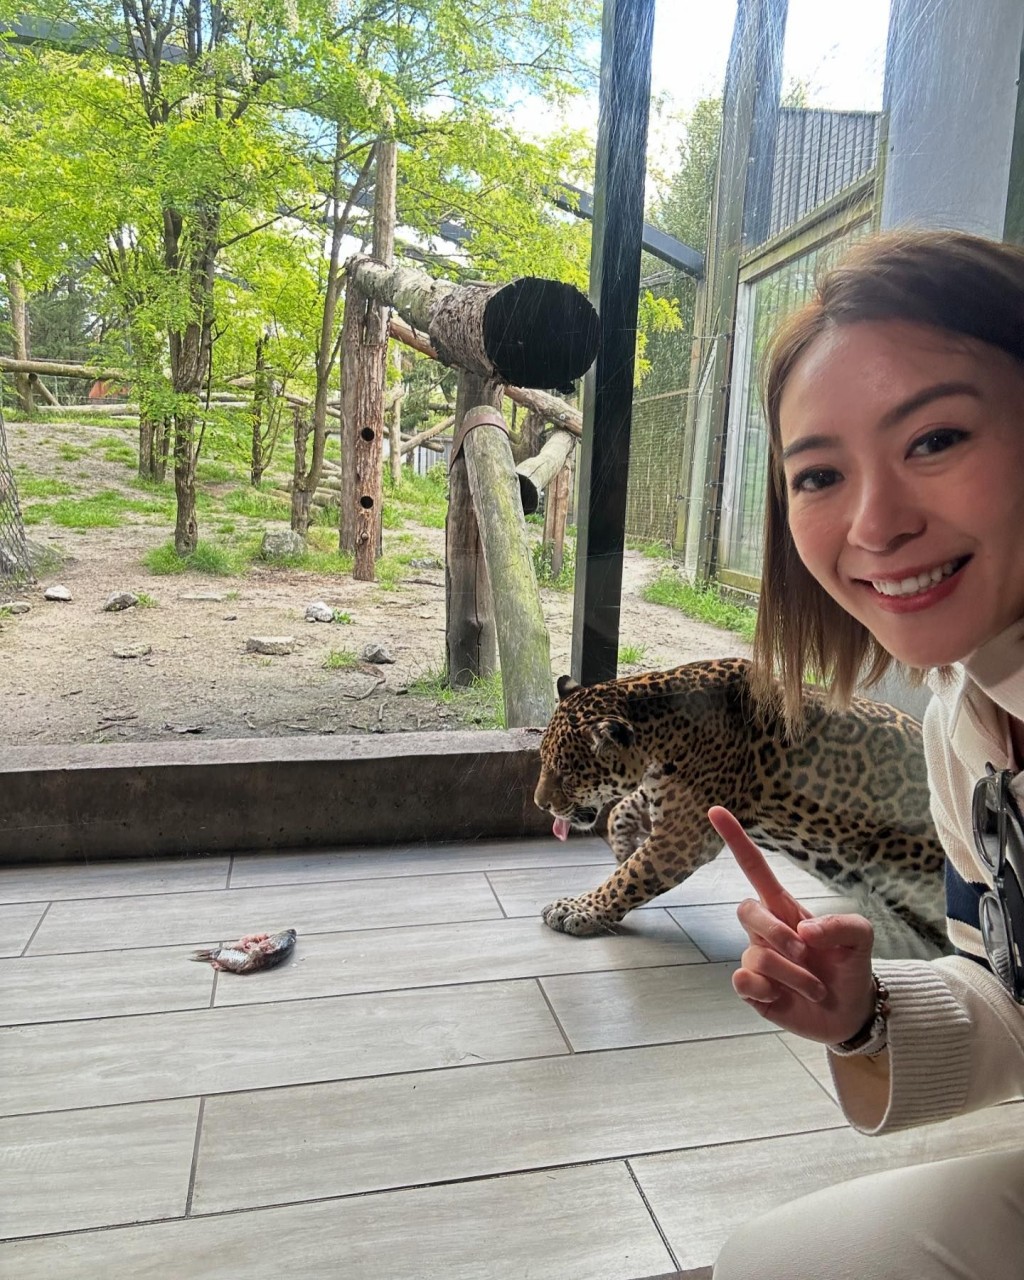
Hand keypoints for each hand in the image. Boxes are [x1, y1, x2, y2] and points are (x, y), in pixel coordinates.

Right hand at [708, 806, 876, 1043]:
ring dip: (793, 976)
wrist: (851, 1014)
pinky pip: (742, 980)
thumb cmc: (850, 967)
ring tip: (815, 989)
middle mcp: (765, 931)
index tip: (716, 810)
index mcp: (785, 909)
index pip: (754, 869)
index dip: (736, 840)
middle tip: (806, 954)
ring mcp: (757, 959)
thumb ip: (841, 924)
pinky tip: (782, 997)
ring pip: (755, 955)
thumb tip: (803, 931)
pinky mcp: (752, 989)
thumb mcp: (861, 938)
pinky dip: (767, 990)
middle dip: (776, 933)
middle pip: (746, 910)